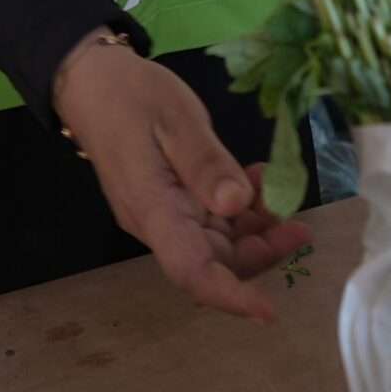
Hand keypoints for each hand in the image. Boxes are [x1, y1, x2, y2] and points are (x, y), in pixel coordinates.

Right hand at [54, 38, 309, 323]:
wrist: (90, 81)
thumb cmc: (128, 96)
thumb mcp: (175, 119)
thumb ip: (207, 163)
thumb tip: (238, 204)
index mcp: (153, 209)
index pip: (192, 270)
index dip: (231, 295)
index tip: (269, 310)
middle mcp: (157, 223)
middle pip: (214, 261)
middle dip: (261, 252)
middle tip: (300, 226)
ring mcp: (164, 215)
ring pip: (218, 243)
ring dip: (255, 229)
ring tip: (281, 193)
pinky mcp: (171, 202)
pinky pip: (210, 221)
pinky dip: (240, 209)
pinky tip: (255, 179)